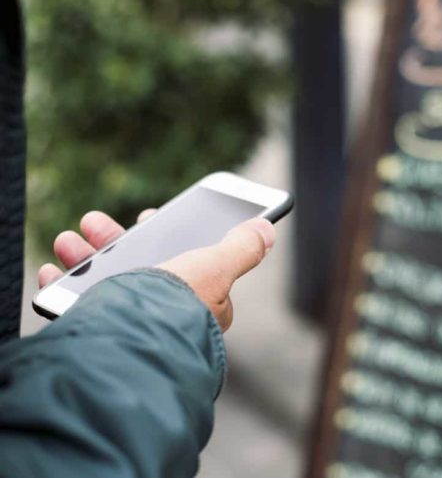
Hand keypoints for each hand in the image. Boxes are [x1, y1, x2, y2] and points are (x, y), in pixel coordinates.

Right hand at [38, 210, 275, 330]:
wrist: (135, 346)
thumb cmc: (180, 305)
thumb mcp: (216, 267)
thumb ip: (239, 249)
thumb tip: (266, 230)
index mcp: (196, 302)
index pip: (182, 264)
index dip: (164, 237)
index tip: (146, 216)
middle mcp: (165, 317)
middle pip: (137, 269)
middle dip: (114, 241)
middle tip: (94, 223)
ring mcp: (132, 326)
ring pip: (105, 284)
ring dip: (85, 257)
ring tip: (68, 241)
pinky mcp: (100, 337)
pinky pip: (78, 308)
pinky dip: (64, 288)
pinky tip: (54, 274)